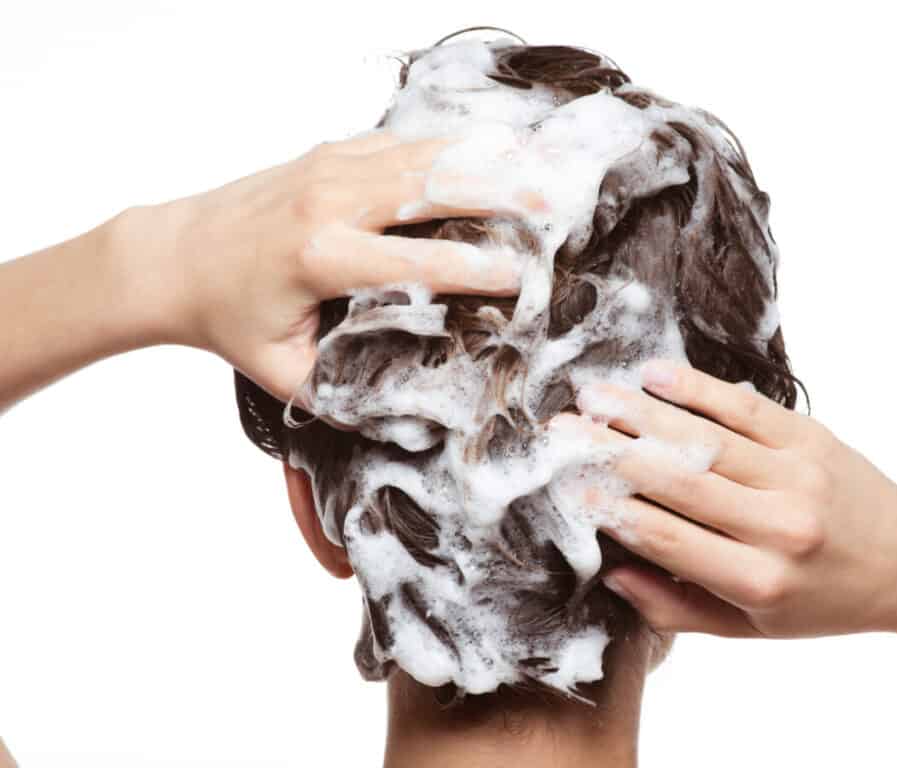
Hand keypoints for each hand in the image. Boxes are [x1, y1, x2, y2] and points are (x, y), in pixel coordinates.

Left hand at [126, 129, 542, 401]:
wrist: (172, 256)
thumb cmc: (227, 315)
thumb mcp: (281, 371)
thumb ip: (341, 395)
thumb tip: (407, 423)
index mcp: (321, 258)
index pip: (417, 262)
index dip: (475, 270)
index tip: (523, 277)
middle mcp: (329, 202)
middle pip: (430, 188)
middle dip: (497, 195)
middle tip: (553, 203)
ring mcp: (329, 168)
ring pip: (421, 154)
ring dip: (481, 161)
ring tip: (537, 168)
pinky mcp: (329, 154)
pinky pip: (401, 144)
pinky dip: (447, 147)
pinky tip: (487, 151)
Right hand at [564, 359, 896, 637]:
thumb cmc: (818, 599)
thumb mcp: (749, 626)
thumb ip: (676, 608)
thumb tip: (611, 572)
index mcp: (758, 580)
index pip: (668, 539)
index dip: (612, 510)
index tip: (568, 486)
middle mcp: (779, 527)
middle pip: (677, 481)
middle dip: (611, 452)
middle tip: (561, 430)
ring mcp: (796, 475)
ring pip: (702, 437)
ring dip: (640, 413)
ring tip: (591, 395)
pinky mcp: (810, 437)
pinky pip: (743, 407)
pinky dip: (695, 387)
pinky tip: (653, 374)